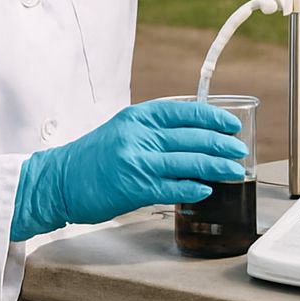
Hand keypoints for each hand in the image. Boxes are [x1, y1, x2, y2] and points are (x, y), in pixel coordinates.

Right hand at [11, 99, 247, 239]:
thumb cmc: (94, 157)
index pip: (185, 112)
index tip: (232, 125)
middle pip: (192, 137)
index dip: (213, 118)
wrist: (60, 180)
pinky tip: (207, 188)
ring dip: (217, 166)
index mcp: (139, 117)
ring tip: (235, 170)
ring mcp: (137, 161)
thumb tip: (196, 134)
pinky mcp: (135, 188)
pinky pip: (173, 187)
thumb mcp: (124, 130)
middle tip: (240, 150)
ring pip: (188, 162)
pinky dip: (193, 188)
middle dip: (222, 144)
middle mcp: (139, 135)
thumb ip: (155, 130)